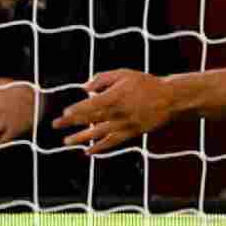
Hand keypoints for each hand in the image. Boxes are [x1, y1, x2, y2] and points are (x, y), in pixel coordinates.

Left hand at [53, 69, 173, 153]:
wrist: (170, 98)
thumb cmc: (146, 83)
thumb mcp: (124, 74)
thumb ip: (102, 79)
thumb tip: (85, 88)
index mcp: (115, 97)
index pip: (91, 105)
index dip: (77, 109)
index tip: (64, 112)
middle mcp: (118, 113)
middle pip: (90, 119)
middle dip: (71, 122)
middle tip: (55, 125)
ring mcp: (124, 125)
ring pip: (99, 133)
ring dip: (81, 138)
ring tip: (66, 142)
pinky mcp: (131, 133)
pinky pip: (113, 142)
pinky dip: (100, 148)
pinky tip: (89, 151)